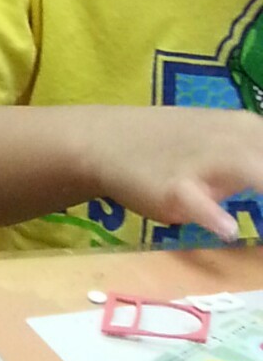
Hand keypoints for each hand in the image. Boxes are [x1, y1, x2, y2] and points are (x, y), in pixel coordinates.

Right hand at [86, 106, 262, 241]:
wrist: (111, 140)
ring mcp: (205, 162)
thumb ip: (260, 166)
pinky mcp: (175, 186)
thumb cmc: (177, 148)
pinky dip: (215, 215)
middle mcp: (236, 140)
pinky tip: (228, 230)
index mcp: (254, 130)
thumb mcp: (229, 145)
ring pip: (254, 172)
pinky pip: (199, 201)